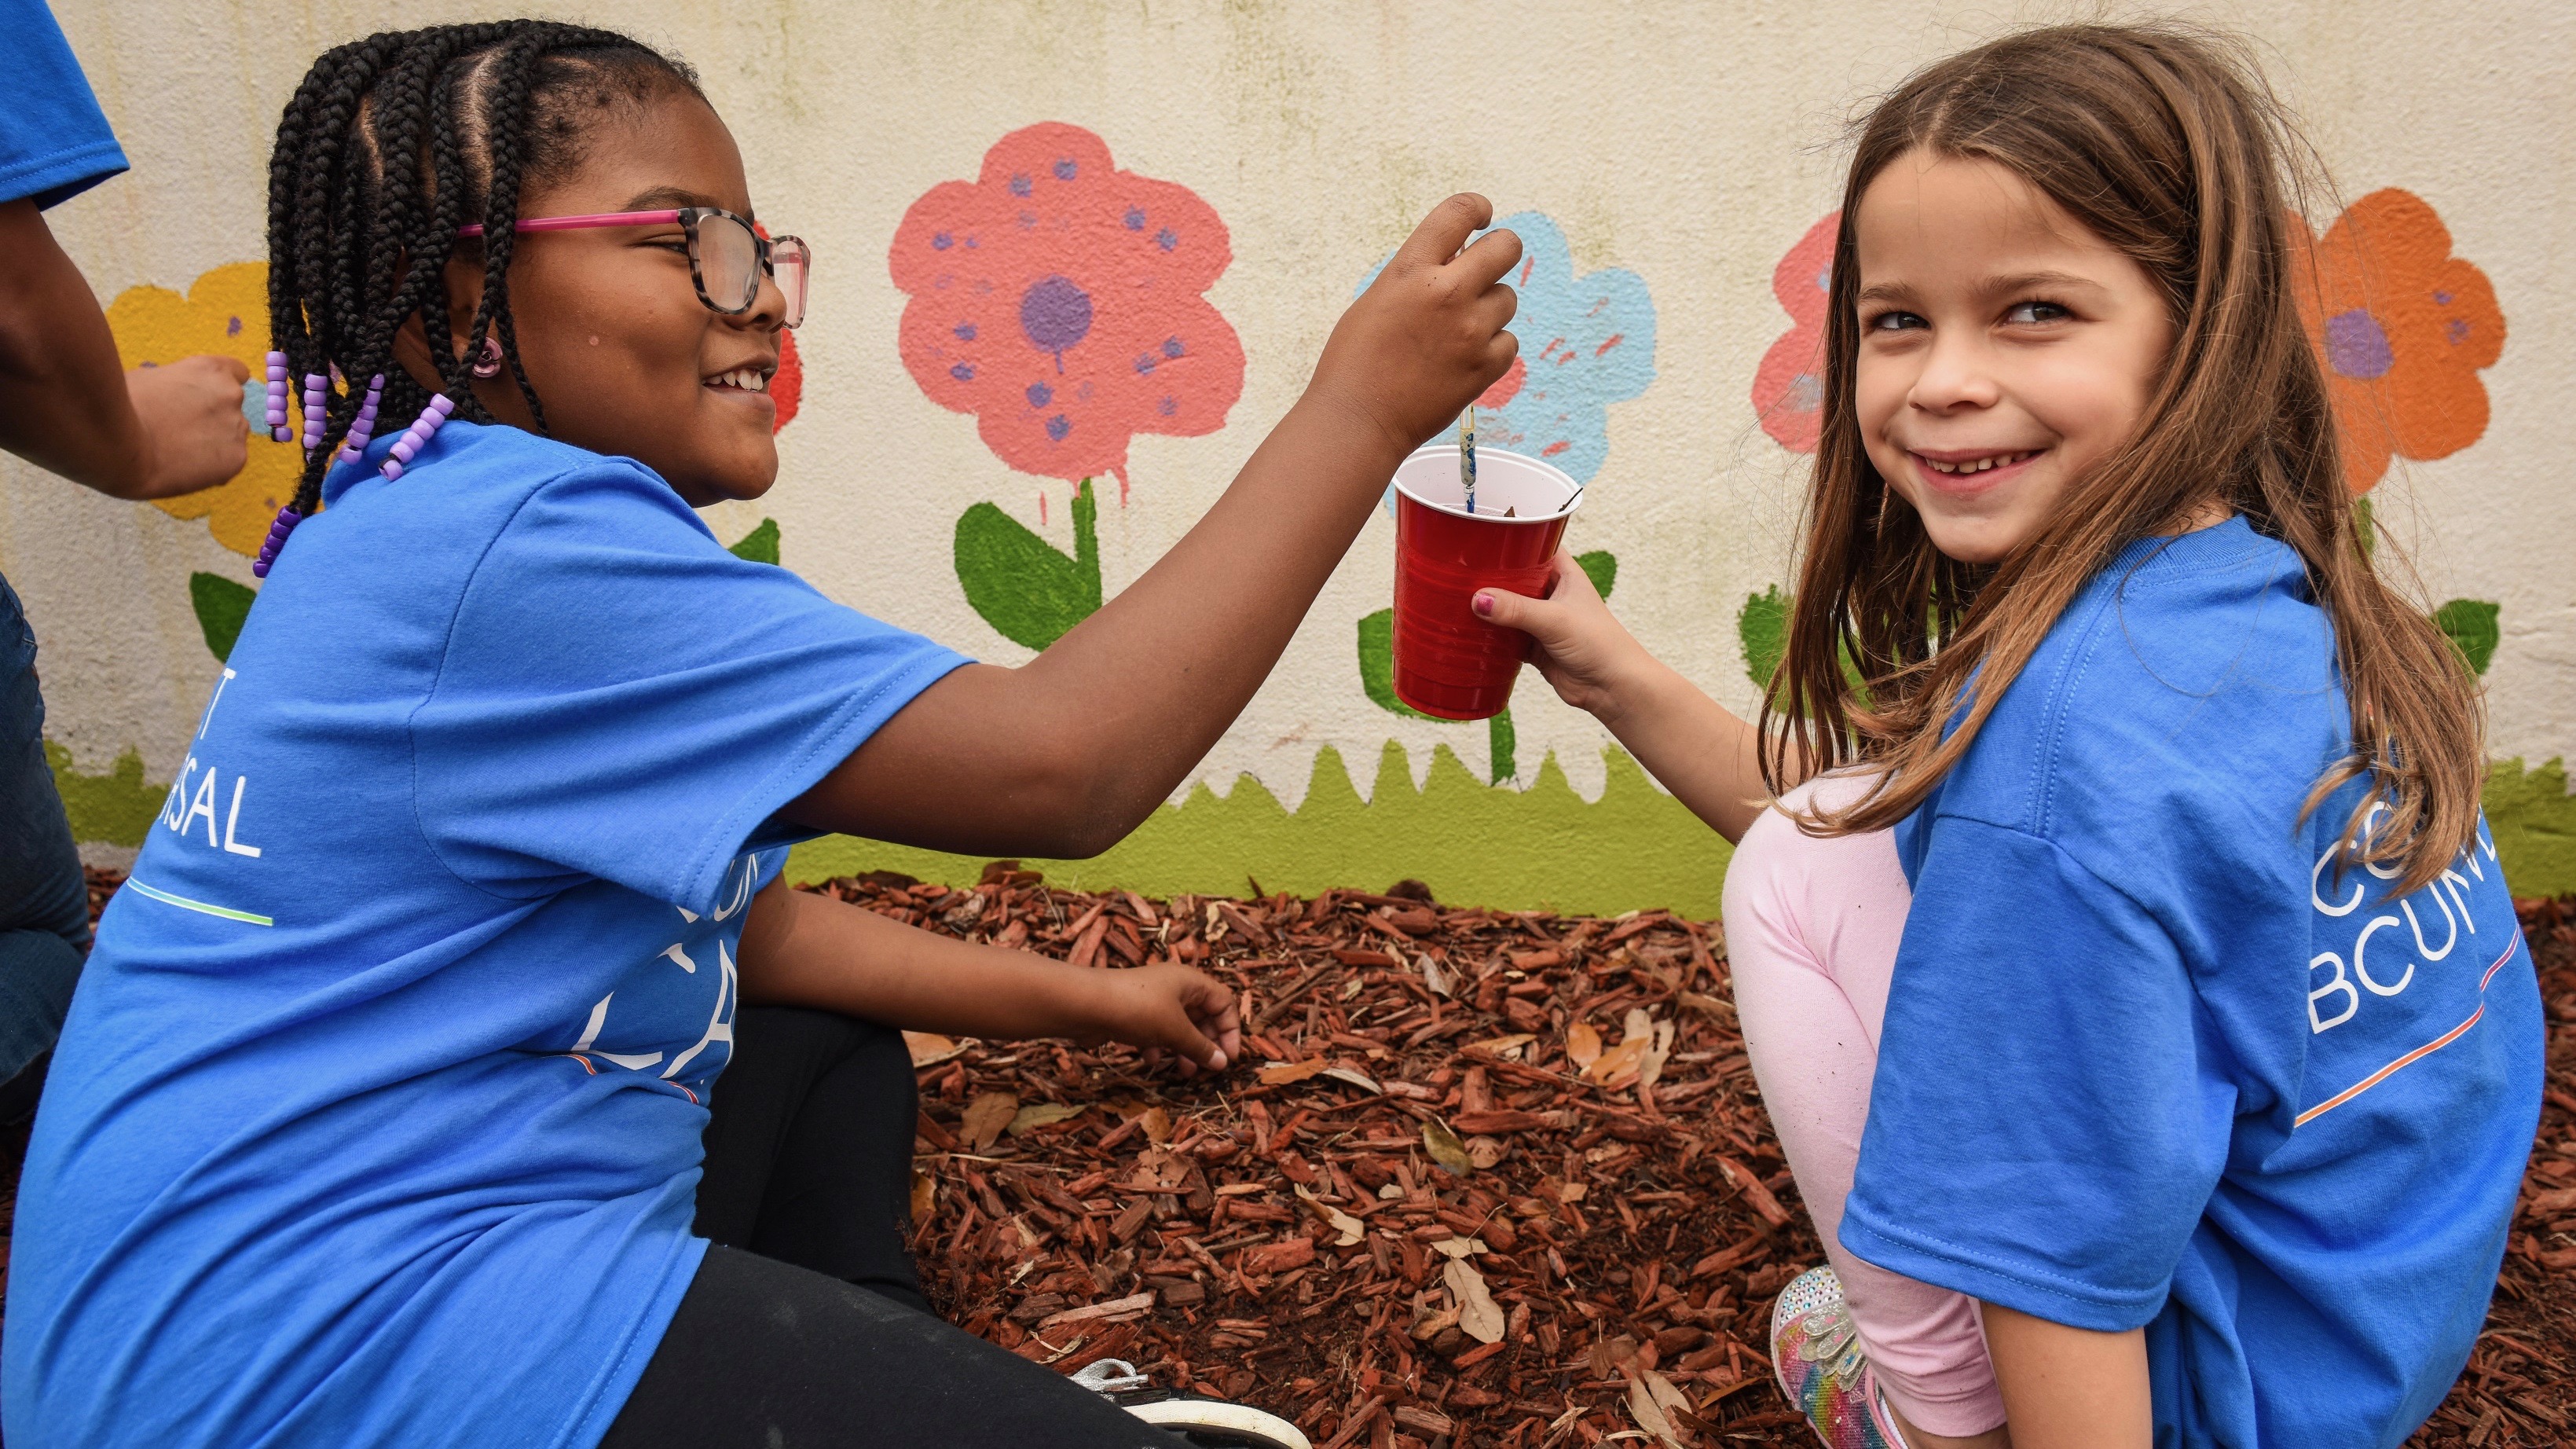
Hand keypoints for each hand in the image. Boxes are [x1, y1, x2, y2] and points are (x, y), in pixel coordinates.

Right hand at [119, 355, 249, 498]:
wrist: (120, 444)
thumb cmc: (121, 405)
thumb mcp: (148, 377)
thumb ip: (175, 382)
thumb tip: (176, 391)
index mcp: (212, 370)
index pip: (237, 372)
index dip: (221, 387)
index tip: (207, 399)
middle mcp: (232, 395)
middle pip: (233, 407)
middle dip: (213, 417)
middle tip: (182, 431)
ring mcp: (237, 427)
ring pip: (232, 436)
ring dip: (214, 442)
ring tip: (178, 451)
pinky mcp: (237, 458)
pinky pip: (229, 462)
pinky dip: (213, 466)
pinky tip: (185, 466)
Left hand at [1075, 962, 1241, 1077]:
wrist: (1085, 1005)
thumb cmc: (1137, 1010)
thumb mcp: (1175, 1031)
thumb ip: (1200, 1047)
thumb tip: (1222, 1063)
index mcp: (1190, 981)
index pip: (1223, 1002)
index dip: (1230, 1030)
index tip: (1229, 1057)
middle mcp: (1173, 987)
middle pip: (1202, 1015)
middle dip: (1206, 1043)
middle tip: (1208, 1068)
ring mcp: (1151, 999)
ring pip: (1178, 1026)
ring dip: (1184, 1049)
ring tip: (1184, 1071)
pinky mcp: (1132, 1013)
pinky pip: (1155, 1030)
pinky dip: (1157, 1045)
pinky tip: (1149, 1060)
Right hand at [1305, 193, 1520, 462]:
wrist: (1358, 420)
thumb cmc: (1356, 361)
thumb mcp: (1378, 298)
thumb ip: (1418, 274)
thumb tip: (1460, 258)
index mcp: (1411, 268)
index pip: (1459, 212)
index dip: (1477, 208)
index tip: (1481, 216)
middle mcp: (1446, 292)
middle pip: (1506, 247)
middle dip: (1501, 250)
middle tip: (1488, 265)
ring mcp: (1470, 330)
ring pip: (1507, 298)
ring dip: (1489, 308)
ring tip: (1457, 331)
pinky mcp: (1485, 366)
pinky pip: (1509, 341)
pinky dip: (1492, 347)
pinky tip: (1463, 359)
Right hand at [1472, 550, 1653, 722]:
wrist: (1612, 688)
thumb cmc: (1599, 644)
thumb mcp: (1555, 620)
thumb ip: (1516, 609)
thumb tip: (1478, 600)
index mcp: (1564, 575)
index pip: (1536, 547)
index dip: (1513, 540)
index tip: (1482, 536)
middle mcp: (1552, 594)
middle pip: (1515, 578)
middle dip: (1491, 576)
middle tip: (1458, 569)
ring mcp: (1541, 621)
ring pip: (1507, 608)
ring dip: (1488, 607)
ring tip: (1453, 598)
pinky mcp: (1534, 646)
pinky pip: (1505, 637)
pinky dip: (1490, 636)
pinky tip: (1468, 632)